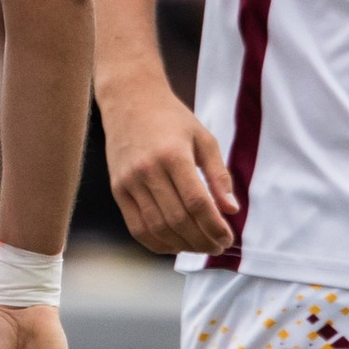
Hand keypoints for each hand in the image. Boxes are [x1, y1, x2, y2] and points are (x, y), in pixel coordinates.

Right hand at [102, 80, 236, 257]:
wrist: (130, 101)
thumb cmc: (171, 119)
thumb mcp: (203, 138)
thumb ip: (218, 175)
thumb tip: (231, 210)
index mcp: (173, 155)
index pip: (197, 202)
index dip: (214, 226)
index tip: (228, 237)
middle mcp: (148, 170)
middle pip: (178, 219)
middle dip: (202, 240)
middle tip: (218, 246)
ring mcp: (129, 182)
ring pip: (157, 228)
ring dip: (182, 245)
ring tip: (200, 246)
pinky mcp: (118, 190)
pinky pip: (137, 227)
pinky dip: (158, 243)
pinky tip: (175, 245)